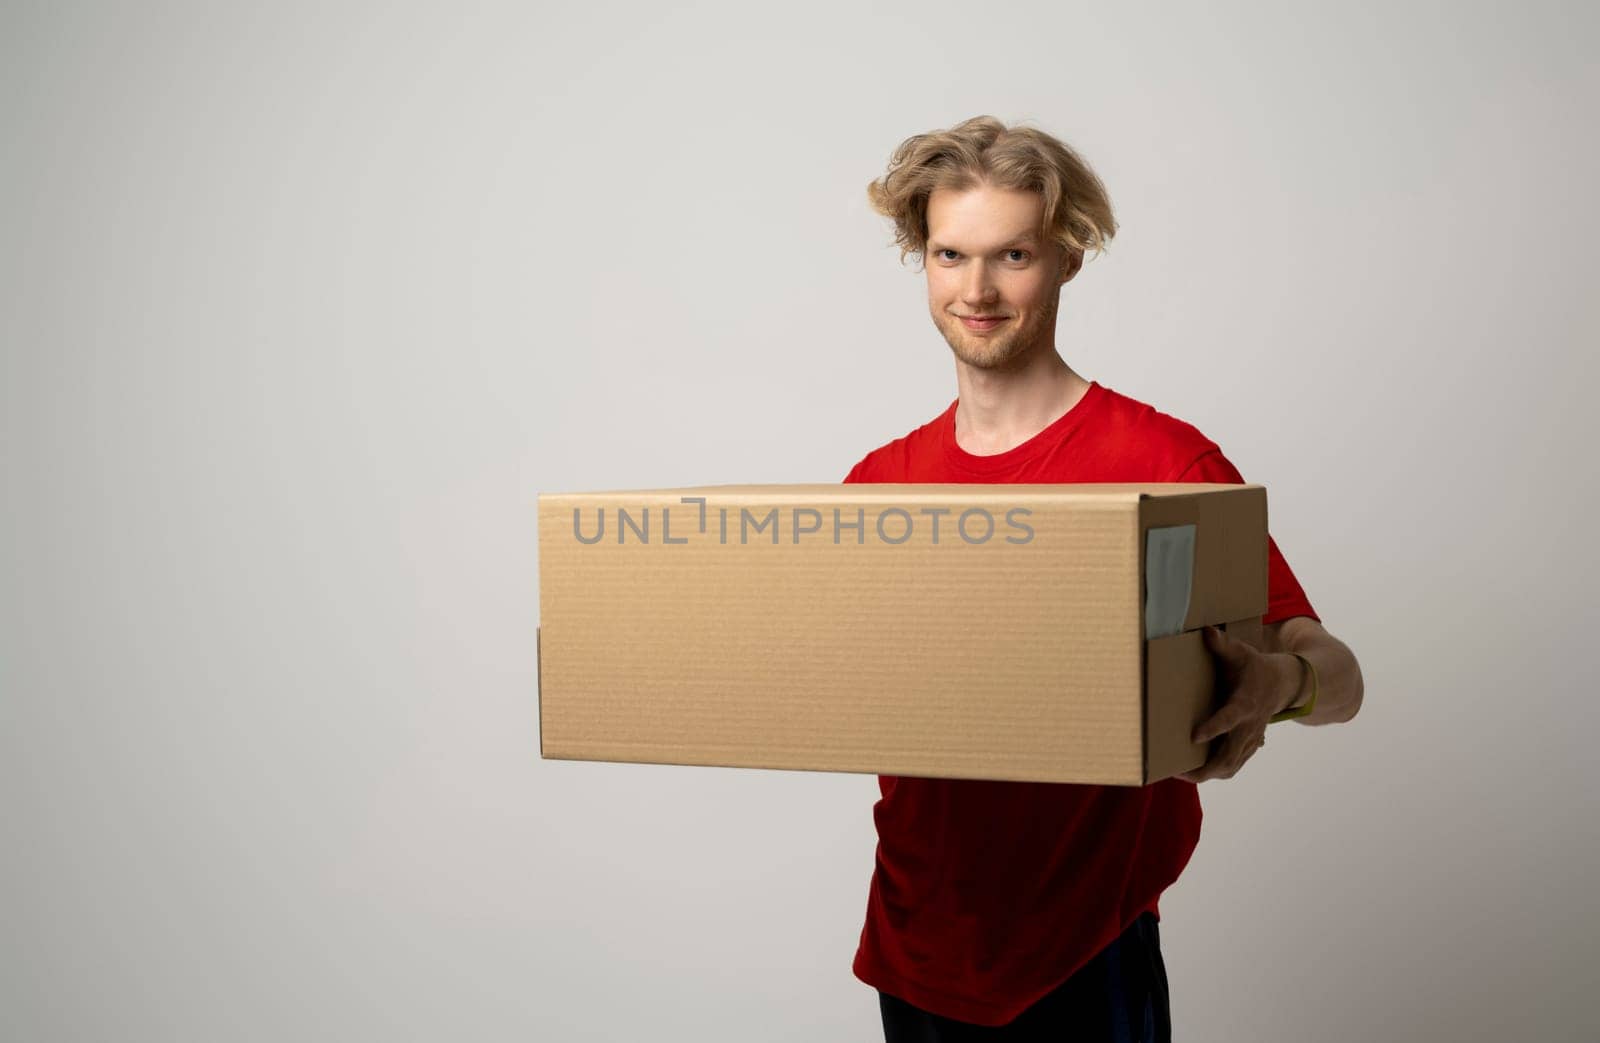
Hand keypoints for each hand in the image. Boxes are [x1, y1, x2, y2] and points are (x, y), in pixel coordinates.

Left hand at [1177, 625, 1296, 783]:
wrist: (1284, 684)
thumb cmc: (1256, 667)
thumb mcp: (1242, 653)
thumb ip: (1223, 646)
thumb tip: (1206, 632)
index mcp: (1245, 703)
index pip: (1229, 718)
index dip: (1214, 728)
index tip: (1194, 736)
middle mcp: (1248, 726)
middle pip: (1229, 755)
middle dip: (1205, 767)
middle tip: (1178, 771)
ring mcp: (1250, 739)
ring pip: (1231, 765)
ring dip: (1208, 774)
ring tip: (1182, 775)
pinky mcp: (1249, 745)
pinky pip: (1234, 765)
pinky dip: (1217, 772)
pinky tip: (1196, 772)